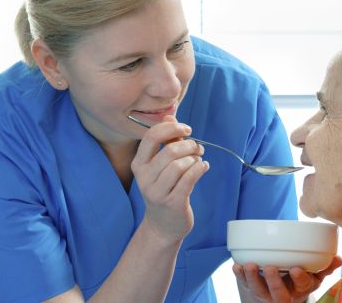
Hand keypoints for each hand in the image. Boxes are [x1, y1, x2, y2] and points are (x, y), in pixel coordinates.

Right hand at [132, 115, 208, 243]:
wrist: (163, 225)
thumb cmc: (165, 189)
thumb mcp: (160, 166)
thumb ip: (165, 142)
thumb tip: (171, 117)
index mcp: (139, 164)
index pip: (151, 137)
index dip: (171, 128)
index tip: (186, 129)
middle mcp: (144, 178)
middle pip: (170, 151)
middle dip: (189, 145)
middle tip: (198, 148)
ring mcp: (157, 192)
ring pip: (180, 165)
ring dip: (195, 159)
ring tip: (199, 160)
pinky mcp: (173, 202)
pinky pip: (190, 178)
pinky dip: (200, 169)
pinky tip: (203, 168)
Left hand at [233, 256, 341, 302]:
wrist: (281, 291)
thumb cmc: (299, 278)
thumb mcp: (315, 276)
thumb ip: (325, 267)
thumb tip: (338, 258)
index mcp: (300, 289)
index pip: (302, 285)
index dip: (300, 278)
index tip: (296, 268)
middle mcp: (284, 295)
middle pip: (278, 293)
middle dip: (273, 282)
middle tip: (270, 267)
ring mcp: (267, 293)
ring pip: (259, 290)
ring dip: (252, 278)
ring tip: (248, 265)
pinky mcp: (253, 288)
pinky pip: (245, 284)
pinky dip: (239, 276)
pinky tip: (236, 266)